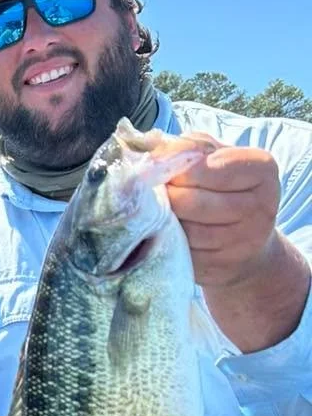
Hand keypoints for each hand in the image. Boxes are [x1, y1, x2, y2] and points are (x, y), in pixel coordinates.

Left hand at [166, 143, 282, 290]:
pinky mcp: (222, 267)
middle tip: (154, 193)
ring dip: (163, 221)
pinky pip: (181, 252)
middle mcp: (260, 207)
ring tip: (160, 212)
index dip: (176, 169)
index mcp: (263, 170)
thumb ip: (188, 147)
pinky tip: (165, 233)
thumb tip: (152, 154)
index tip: (164, 170)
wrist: (246, 243)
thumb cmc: (223, 188)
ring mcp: (243, 242)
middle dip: (166, 196)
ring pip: (184, 229)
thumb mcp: (215, 157)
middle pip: (191, 201)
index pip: (206, 167)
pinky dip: (166, 242)